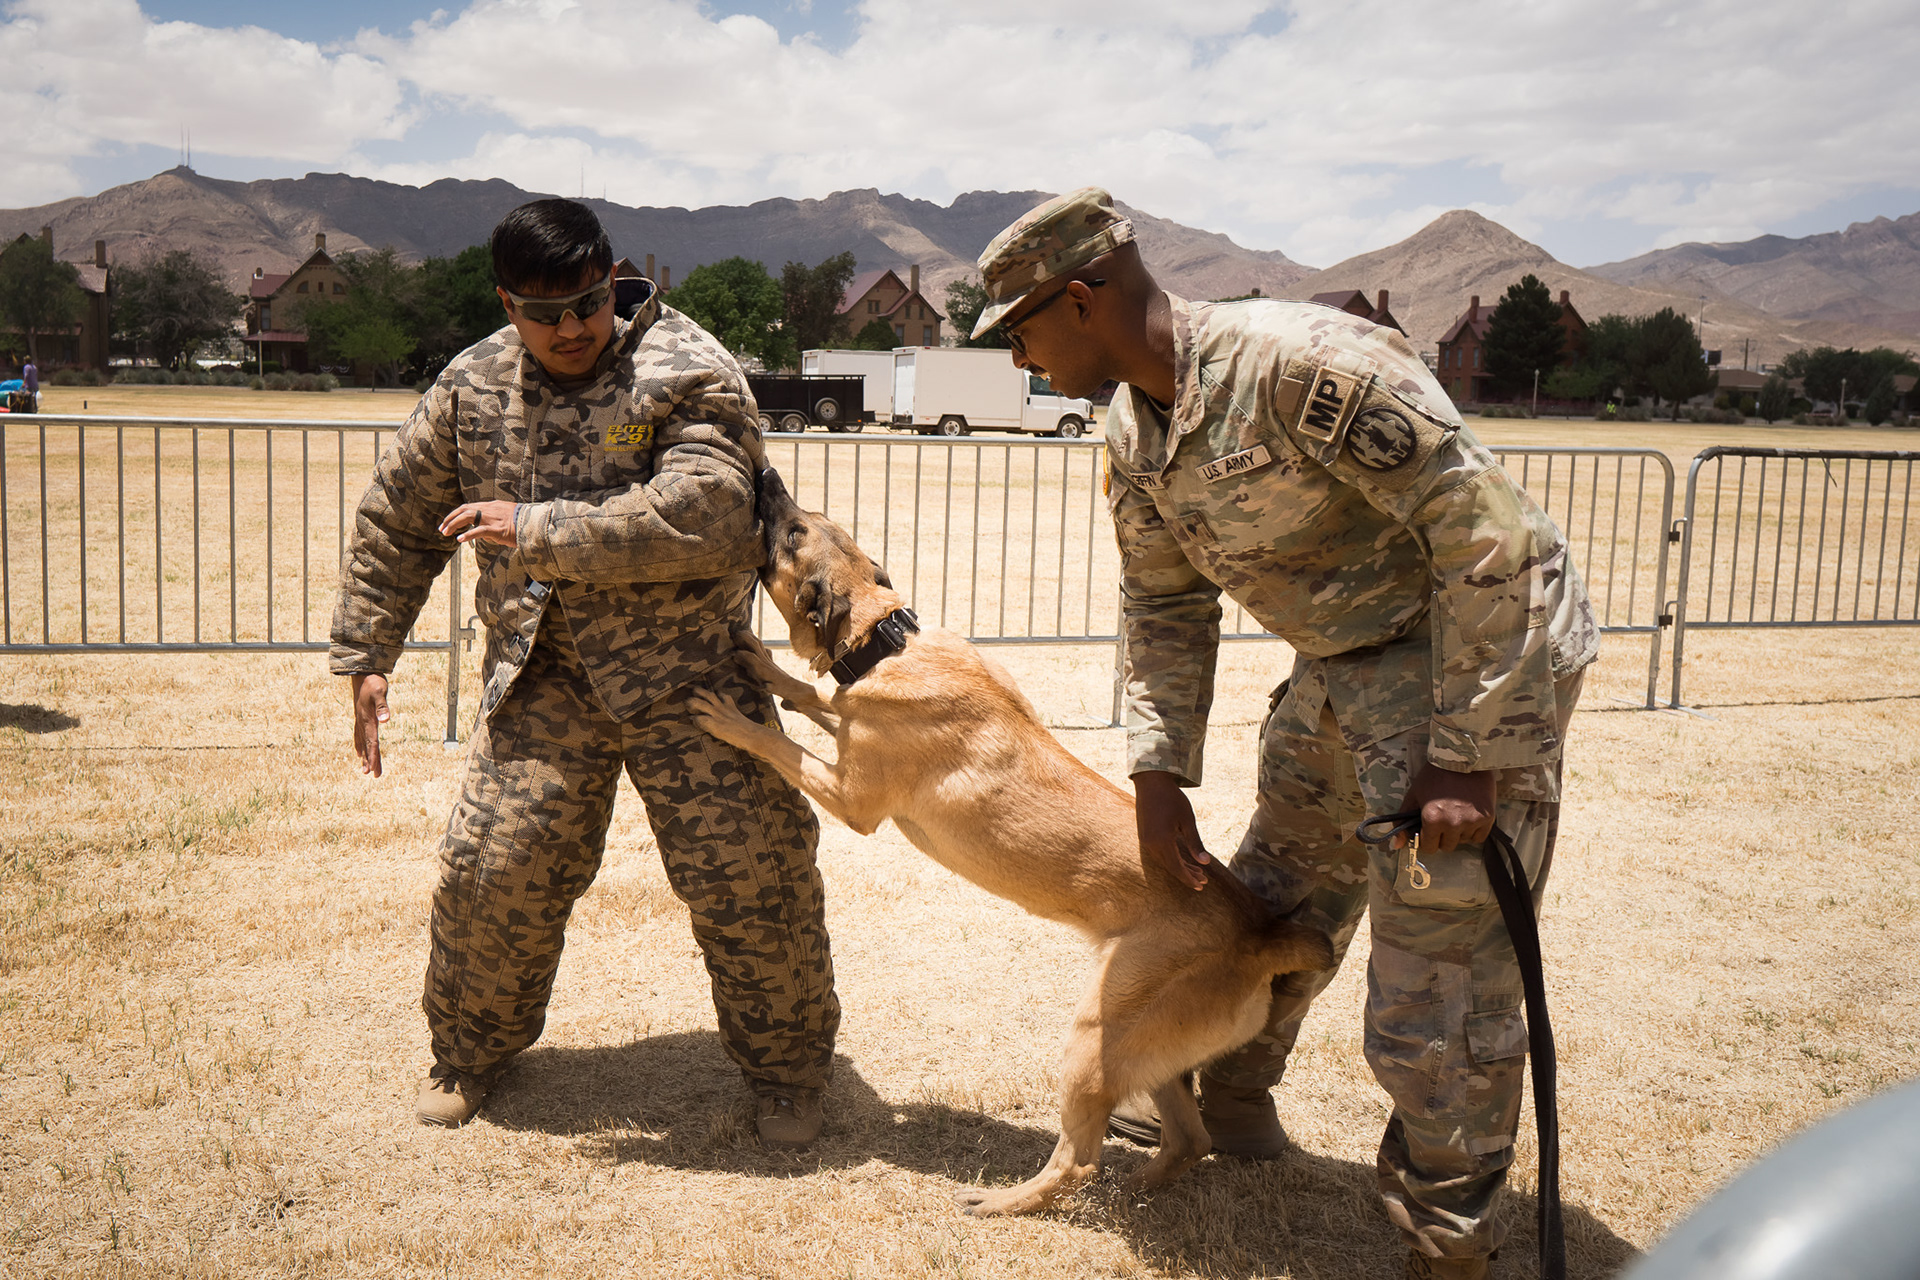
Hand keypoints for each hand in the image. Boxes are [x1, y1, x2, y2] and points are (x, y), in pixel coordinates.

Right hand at [351, 673, 389, 777]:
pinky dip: (360, 745)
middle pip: (367, 745)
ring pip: (362, 742)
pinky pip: (359, 735)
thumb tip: (386, 720)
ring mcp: (360, 720)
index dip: (374, 756)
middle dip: (370, 760)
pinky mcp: (360, 717)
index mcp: (368, 719)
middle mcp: (362, 722)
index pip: (372, 742)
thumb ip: (382, 707)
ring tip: (365, 769)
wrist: (361, 673)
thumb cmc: (373, 682)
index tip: (374, 769)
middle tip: (372, 775)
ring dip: (365, 756)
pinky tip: (359, 752)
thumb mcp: (380, 692)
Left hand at [439, 500, 517, 545]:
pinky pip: (479, 530)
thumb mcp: (507, 518)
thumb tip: (483, 532)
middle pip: (464, 509)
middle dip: (451, 518)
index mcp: (492, 506)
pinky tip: (459, 539)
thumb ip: (494, 521)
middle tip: (442, 528)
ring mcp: (493, 519)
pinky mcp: (498, 529)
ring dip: (454, 524)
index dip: (456, 514)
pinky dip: (468, 534)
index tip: (448, 522)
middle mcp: (490, 509)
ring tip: (445, 533)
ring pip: (468, 516)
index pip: (469, 507)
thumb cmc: (523, 523)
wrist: (536, 524)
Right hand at [1133, 770, 1210, 889]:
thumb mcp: (1188, 820)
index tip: (1201, 886)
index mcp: (1162, 840)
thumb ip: (1195, 843)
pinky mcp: (1144, 835)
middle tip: (1203, 881)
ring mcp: (1145, 840)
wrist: (1151, 782)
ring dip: (1180, 867)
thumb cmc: (1172, 798)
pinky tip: (1182, 859)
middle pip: (1170, 867)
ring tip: (1197, 871)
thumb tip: (1206, 863)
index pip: (1177, 868)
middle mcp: (1150, 843)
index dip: (1189, 879)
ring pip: (1164, 861)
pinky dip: (1171, 858)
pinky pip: (1158, 853)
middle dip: (1187, 875)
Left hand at [1400, 763, 1496, 851]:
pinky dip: (1473, 831)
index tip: (1428, 831)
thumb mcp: (1414, 794)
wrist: (1463, 758)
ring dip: (1458, 833)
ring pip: (1463, 841)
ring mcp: (1472, 821)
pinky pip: (1479, 837)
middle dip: (1442, 837)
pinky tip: (1468, 816)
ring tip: (1456, 813)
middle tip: (1443, 820)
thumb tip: (1397, 845)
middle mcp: (1453, 824)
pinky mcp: (1488, 818)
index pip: (1429, 847)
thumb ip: (1402, 821)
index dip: (1426, 840)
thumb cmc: (1436, 775)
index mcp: (1433, 819)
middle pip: (1447, 846)